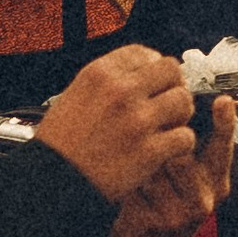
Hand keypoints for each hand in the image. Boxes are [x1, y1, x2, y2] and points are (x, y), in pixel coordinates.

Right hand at [36, 43, 201, 203]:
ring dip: (180, 115)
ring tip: (169, 128)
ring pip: (183, 101)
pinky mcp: (150, 151)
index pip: (143, 53)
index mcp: (100, 74)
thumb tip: (139, 75)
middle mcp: (121, 91)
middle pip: (172, 71)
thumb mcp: (73, 96)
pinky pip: (185, 137)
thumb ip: (106, 83)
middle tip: (167, 105)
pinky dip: (181, 145)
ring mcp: (137, 120)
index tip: (153, 82)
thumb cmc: (60, 145)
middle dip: (173, 86)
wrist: (52, 183)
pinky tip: (168, 151)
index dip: (153, 67)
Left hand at [106, 96, 236, 236]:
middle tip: (149, 159)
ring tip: (135, 178)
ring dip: (138, 166)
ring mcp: (180, 213)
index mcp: (216, 183)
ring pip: (154, 167)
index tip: (223, 102)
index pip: (223, 147)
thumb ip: (192, 152)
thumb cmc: (164, 210)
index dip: (225, 123)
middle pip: (180, 152)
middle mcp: (203, 199)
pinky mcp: (156, 222)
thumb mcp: (188, 182)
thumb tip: (183, 108)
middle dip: (158, 148)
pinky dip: (125, 184)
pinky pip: (135, 184)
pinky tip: (126, 194)